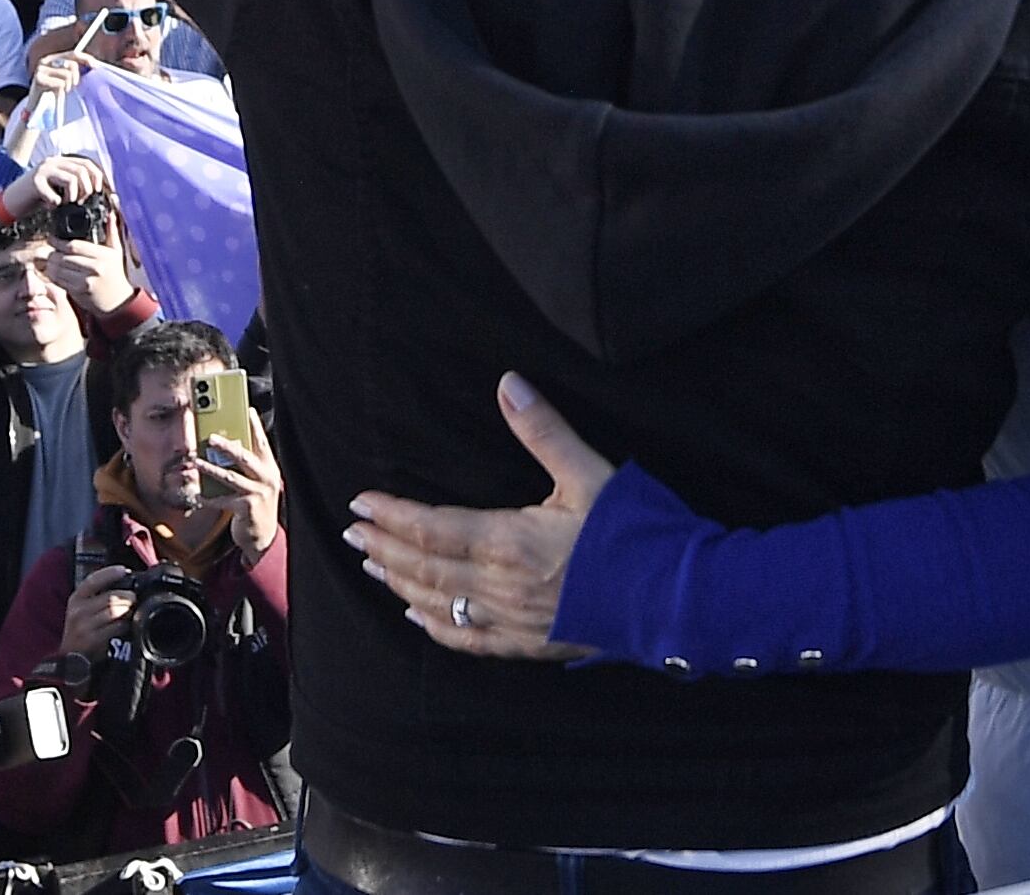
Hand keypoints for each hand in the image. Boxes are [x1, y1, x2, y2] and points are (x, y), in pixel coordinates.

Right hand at [0, 152, 106, 223]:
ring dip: (73, 196)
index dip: (97, 177)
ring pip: (72, 179)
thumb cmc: (36, 197)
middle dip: (86, 189)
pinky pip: (55, 195)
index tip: (97, 192)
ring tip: (65, 203)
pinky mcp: (35, 182)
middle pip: (82, 170)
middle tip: (79, 201)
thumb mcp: (57, 187)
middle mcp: (53, 162)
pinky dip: (56, 204)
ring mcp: (43, 170)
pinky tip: (50, 206)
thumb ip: (72, 184)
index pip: (87, 163)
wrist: (9, 203)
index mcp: (61, 161)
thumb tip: (93, 191)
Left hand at [189, 422, 284, 561]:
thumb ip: (250, 467)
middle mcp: (266, 478)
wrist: (263, 537)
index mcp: (269, 468)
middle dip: (227, 446)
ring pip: (231, 477)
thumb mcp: (259, 483)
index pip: (262, 443)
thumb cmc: (257, 505)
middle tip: (211, 437)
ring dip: (211, 469)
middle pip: (245, 457)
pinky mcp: (247, 508)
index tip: (246, 410)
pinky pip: (223, 500)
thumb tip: (228, 448)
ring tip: (197, 462)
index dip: (255, 426)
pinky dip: (208, 497)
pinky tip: (197, 494)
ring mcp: (258, 493)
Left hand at [347, 374, 611, 660]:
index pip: (431, 527)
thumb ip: (545, 430)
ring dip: (400, 584)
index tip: (361, 502)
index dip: (392, 515)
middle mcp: (500, 587)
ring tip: (372, 566)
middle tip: (352, 533)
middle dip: (383, 548)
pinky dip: (435, 628)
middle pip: (424, 568)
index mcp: (509, 541)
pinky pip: (468, 641)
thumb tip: (508, 384)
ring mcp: (512, 621)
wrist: (678, 600)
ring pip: (438, 605)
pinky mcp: (529, 644)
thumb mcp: (591, 472)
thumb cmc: (636, 534)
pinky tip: (417, 618)